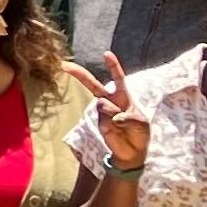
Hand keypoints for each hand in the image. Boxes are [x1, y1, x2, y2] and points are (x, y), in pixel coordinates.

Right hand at [66, 51, 148, 172]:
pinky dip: (113, 123)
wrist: (133, 153)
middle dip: (80, 75)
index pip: (118, 78)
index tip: (106, 54)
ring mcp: (103, 112)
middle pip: (94, 85)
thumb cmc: (140, 134)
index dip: (113, 66)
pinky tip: (118, 129)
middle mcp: (111, 101)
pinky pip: (105, 118)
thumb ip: (130, 117)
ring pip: (103, 104)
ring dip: (113, 111)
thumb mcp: (142, 124)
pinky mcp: (100, 123)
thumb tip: (114, 116)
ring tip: (122, 124)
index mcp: (123, 96)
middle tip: (64, 65)